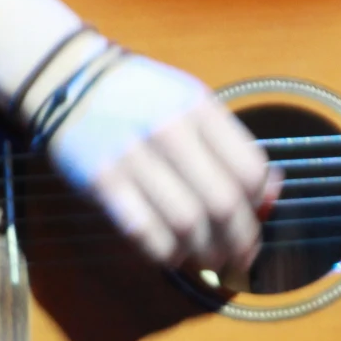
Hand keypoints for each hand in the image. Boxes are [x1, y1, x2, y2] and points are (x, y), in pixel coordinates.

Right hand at [42, 55, 275, 272]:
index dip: (261, 203)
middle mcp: (171, 131)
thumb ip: (228, 144)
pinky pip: (145, 232)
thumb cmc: (141, 96)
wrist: (71, 79)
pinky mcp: (102, 181)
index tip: (257, 216)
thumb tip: (270, 193)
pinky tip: (173, 253)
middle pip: (223, 204)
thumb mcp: (190, 102)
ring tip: (209, 261)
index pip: (249, 169)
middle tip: (240, 256)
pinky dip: (166, 253)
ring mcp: (134, 157)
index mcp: (200, 108)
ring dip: (204, 254)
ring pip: (187, 224)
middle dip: (239, 241)